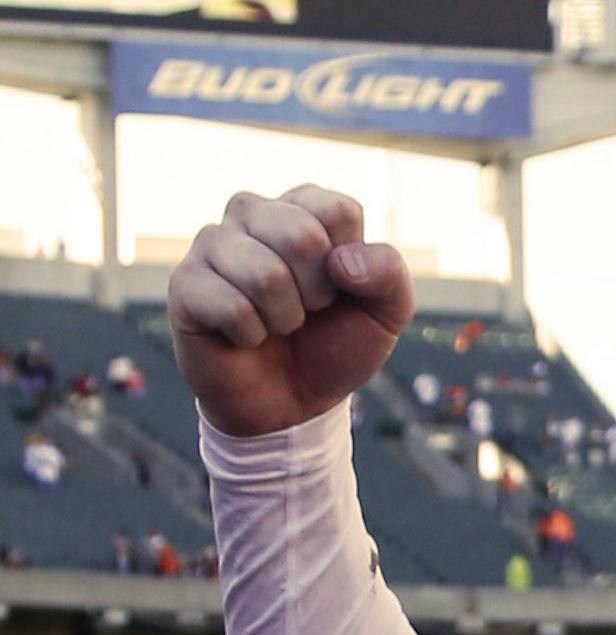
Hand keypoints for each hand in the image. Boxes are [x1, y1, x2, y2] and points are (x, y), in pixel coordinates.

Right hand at [168, 185, 415, 438]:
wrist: (292, 404)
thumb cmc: (335, 346)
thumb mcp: (386, 314)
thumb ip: (389, 274)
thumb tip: (341, 262)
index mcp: (304, 209)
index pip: (338, 211)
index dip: (350, 265)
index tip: (340, 289)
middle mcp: (254, 213)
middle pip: (302, 235)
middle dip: (317, 292)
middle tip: (307, 311)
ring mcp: (213, 244)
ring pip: (266, 274)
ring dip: (285, 318)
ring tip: (277, 325)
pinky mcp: (185, 282)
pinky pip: (232, 305)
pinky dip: (252, 335)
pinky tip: (245, 337)